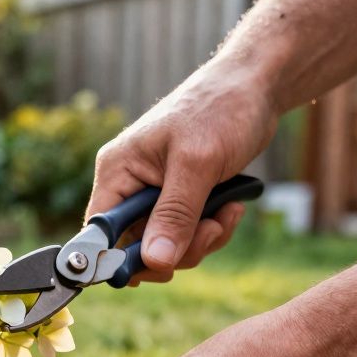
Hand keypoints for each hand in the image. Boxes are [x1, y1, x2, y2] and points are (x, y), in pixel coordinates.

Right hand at [88, 63, 279, 282]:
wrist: (256, 87)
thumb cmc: (221, 109)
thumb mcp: (197, 165)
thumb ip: (175, 215)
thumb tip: (153, 262)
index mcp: (118, 171)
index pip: (100, 232)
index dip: (120, 258)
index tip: (155, 269)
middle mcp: (130, 185)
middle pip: (137, 246)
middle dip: (177, 248)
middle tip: (210, 231)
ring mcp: (155, 193)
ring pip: (165, 245)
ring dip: (201, 239)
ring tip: (227, 212)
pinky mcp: (180, 198)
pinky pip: (186, 234)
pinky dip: (211, 230)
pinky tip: (231, 208)